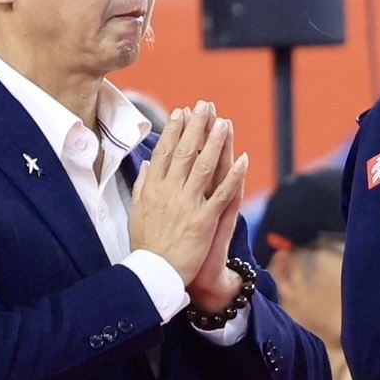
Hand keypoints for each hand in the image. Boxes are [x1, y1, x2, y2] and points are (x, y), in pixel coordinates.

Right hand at [124, 104, 246, 291]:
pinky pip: (222, 194)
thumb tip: (147, 164)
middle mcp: (169, 192)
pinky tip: (243, 160)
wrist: (154, 275)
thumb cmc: (146, 246)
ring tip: (224, 122)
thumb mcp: (136, 213)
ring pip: (203, 167)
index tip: (181, 112)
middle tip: (205, 105)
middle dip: (195, 127)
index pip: (164, 152)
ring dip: (215, 143)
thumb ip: (141, 186)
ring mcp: (187, 205)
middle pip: (184, 152)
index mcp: (152, 189)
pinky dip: (233, 177)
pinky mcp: (204, 221)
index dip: (173, 130)